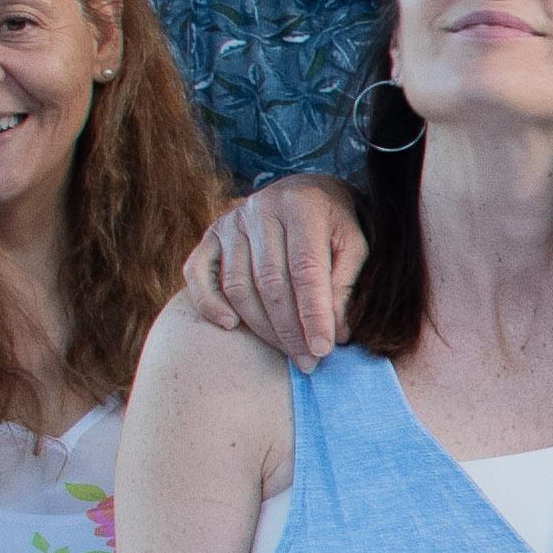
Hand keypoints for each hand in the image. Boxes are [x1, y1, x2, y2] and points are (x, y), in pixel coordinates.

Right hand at [186, 174, 367, 368]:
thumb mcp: (354, 244)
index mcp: (302, 206)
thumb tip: (335, 334)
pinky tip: (231, 326)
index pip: (305, 269)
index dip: (313, 313)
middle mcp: (262, 209)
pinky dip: (209, 303)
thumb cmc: (335, 224)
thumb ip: (345, 285)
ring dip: (261, 327)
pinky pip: (198, 273)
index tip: (323, 349)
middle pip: (270, 282)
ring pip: (238, 285)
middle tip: (307, 361)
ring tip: (287, 353)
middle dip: (289, 329)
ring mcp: (231, 221)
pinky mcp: (211, 234)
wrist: (306, 191)